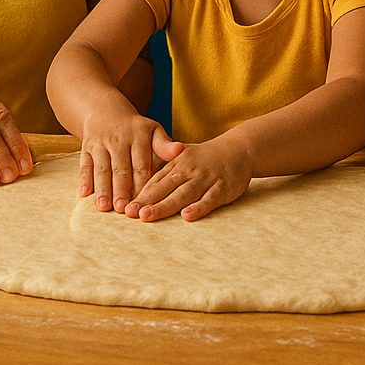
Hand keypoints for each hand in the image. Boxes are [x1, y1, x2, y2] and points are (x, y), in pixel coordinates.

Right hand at [78, 111, 182, 212]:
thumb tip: (180, 150)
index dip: (141, 184)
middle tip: (122, 209)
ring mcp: (101, 144)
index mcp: (138, 137)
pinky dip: (84, 179)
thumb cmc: (135, 128)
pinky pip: (85, 164)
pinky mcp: (86, 148)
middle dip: (121, 189)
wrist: (105, 111)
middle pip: (120, 168)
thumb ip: (164, 145)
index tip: (143, 201)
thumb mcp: (153, 130)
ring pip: (101, 168)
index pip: (141, 164)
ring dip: (103, 188)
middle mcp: (118, 140)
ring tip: (104, 206)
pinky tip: (84, 193)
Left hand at [125, 137, 254, 222]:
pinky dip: (199, 207)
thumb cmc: (206, 158)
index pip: (156, 180)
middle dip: (147, 201)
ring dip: (165, 205)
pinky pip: (210, 198)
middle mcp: (190, 170)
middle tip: (129, 213)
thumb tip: (139, 187)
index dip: (140, 194)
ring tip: (147, 216)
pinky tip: (187, 216)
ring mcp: (207, 178)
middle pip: (165, 187)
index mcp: (177, 163)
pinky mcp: (223, 187)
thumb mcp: (183, 157)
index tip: (125, 207)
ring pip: (184, 194)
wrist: (240, 149)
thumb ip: (165, 171)